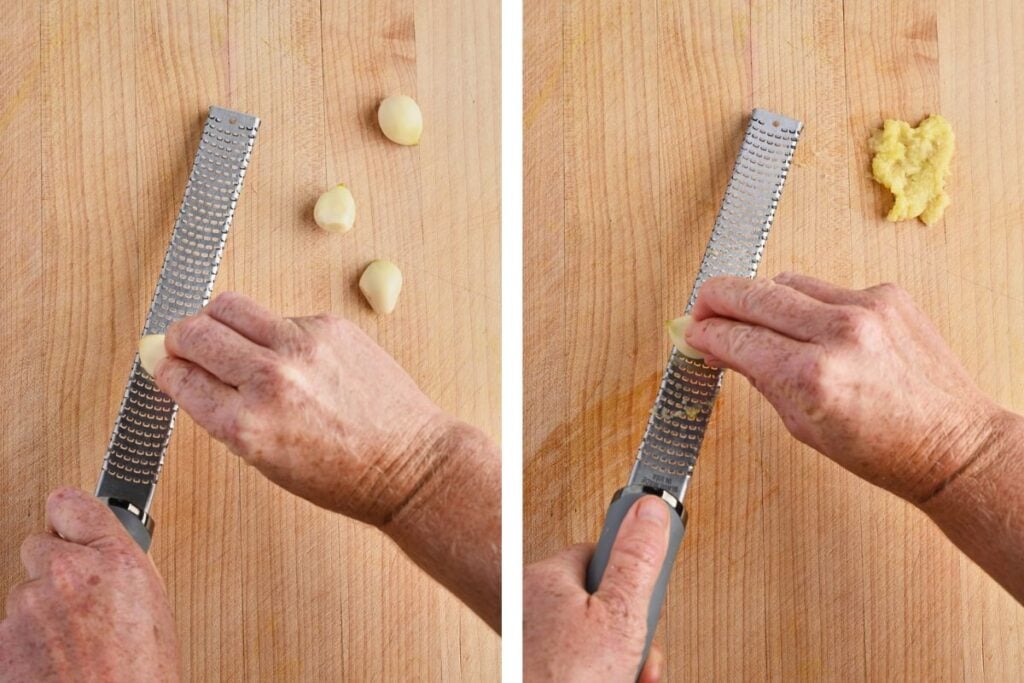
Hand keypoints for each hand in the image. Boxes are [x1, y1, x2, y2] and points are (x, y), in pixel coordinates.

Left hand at [0, 488, 178, 680]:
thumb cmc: (140, 676)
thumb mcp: (152, 608)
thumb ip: (120, 569)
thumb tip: (103, 556)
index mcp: (114, 561)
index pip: (70, 503)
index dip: (69, 516)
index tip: (70, 521)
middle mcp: (67, 576)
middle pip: (38, 546)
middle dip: (53, 568)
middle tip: (77, 599)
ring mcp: (27, 608)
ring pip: (23, 592)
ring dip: (39, 611)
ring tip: (71, 643)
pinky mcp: (1, 642)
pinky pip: (8, 629)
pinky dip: (22, 645)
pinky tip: (52, 663)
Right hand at [151, 293, 500, 628]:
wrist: (408, 464)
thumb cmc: (342, 476)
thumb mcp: (265, 461)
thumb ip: (223, 415)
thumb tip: (184, 374)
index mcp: (244, 425)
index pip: (178, 376)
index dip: (165, 369)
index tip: (164, 365)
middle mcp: (269, 379)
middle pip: (193, 331)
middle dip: (180, 338)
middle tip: (185, 345)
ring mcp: (300, 346)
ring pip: (228, 306)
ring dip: (216, 320)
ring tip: (226, 338)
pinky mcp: (328, 326)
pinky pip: (278, 316)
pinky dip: (271, 331)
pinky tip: (288, 355)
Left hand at [524, 496, 668, 681]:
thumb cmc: (566, 679)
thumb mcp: (621, 615)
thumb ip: (638, 561)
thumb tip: (650, 509)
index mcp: (544, 580)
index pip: (596, 555)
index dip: (628, 580)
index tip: (643, 597)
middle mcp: (529, 608)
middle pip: (599, 606)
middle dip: (629, 637)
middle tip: (638, 661)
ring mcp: (530, 647)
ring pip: (592, 644)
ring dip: (620, 667)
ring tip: (626, 682)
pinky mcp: (533, 670)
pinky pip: (577, 668)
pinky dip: (600, 677)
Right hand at [685, 273, 1001, 502]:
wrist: (952, 443)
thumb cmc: (883, 450)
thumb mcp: (802, 426)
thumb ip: (758, 378)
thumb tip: (721, 348)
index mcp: (813, 377)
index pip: (736, 338)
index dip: (704, 333)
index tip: (691, 332)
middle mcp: (839, 334)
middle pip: (753, 294)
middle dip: (717, 299)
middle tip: (703, 308)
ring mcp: (866, 309)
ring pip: (786, 283)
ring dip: (761, 299)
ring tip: (754, 319)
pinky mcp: (887, 295)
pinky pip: (826, 288)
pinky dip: (807, 304)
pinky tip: (809, 326)